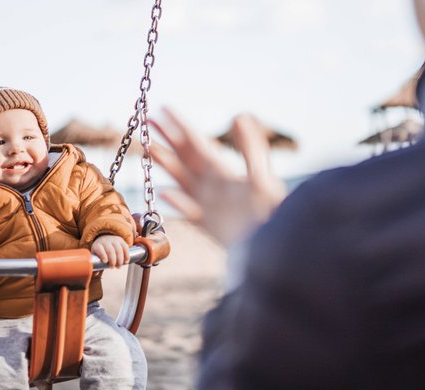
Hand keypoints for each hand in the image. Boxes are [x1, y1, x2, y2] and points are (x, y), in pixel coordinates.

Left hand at [92, 235, 129, 267]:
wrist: (105, 240)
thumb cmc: (100, 251)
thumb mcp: (96, 256)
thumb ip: (95, 265)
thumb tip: (96, 273)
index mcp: (97, 245)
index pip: (99, 249)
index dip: (102, 255)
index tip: (105, 261)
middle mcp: (105, 241)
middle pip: (110, 250)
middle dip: (112, 260)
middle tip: (112, 267)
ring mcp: (114, 240)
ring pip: (118, 249)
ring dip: (120, 259)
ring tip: (119, 266)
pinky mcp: (121, 241)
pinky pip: (125, 247)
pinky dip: (126, 255)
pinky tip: (126, 261)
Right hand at [148, 108, 285, 246]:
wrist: (277, 245)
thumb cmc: (273, 211)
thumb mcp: (262, 176)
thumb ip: (250, 148)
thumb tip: (239, 116)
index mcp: (223, 171)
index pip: (196, 143)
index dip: (179, 126)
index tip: (164, 109)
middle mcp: (212, 185)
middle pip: (184, 158)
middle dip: (166, 139)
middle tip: (148, 120)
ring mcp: (207, 205)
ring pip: (180, 179)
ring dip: (164, 164)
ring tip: (147, 148)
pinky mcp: (207, 225)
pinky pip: (186, 211)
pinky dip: (175, 202)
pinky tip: (163, 192)